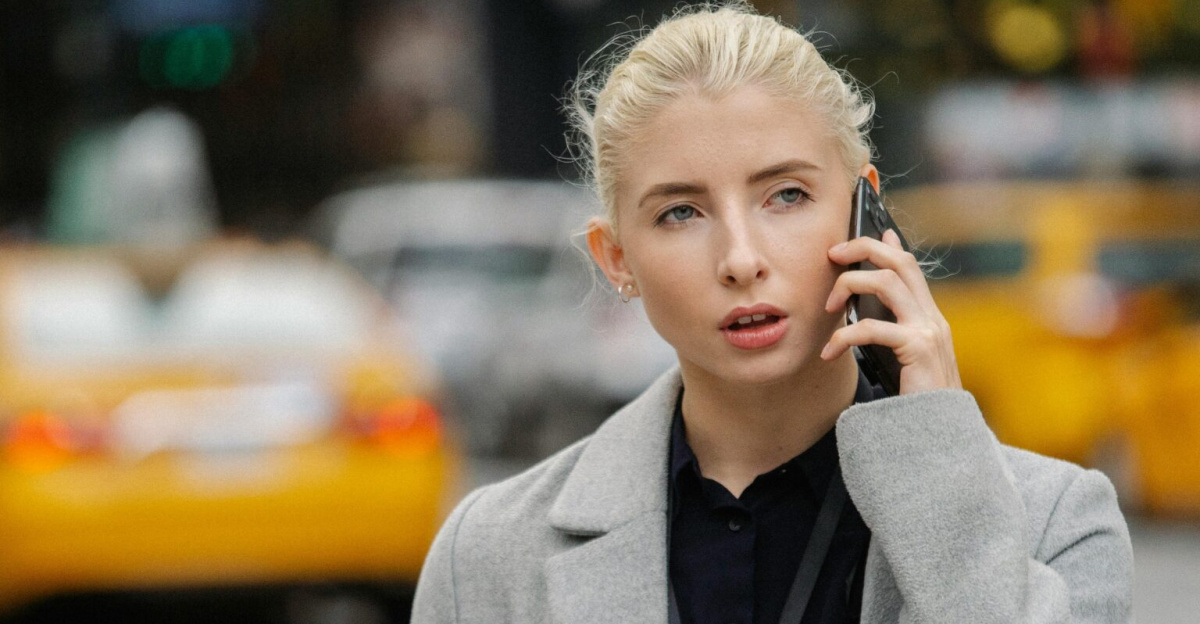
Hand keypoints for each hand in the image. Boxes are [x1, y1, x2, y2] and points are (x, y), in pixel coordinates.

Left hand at [821, 229, 961, 394]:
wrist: (941, 437)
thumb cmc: (916, 403)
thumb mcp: (901, 363)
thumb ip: (887, 337)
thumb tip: (861, 317)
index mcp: (929, 318)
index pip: (910, 267)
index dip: (888, 245)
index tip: (867, 233)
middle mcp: (932, 318)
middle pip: (900, 261)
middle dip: (864, 248)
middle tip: (832, 255)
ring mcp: (928, 331)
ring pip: (886, 282)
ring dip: (849, 285)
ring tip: (828, 307)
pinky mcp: (918, 348)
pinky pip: (872, 328)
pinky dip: (843, 335)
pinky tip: (829, 352)